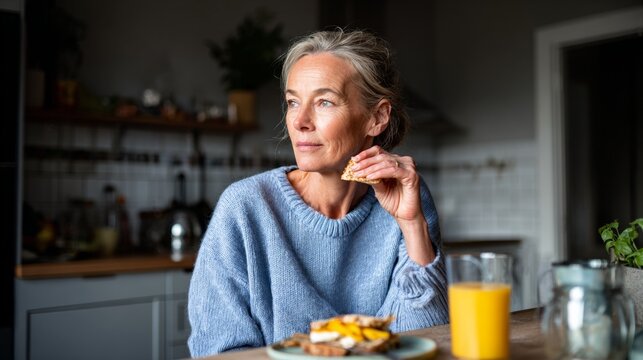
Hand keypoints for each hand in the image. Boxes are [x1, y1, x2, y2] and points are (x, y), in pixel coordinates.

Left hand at [352, 146, 434, 264]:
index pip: (379, 152)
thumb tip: (357, 169)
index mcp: (396, 162)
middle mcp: (403, 162)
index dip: (366, 154)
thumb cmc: (394, 201)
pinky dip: (380, 173)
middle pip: (381, 156)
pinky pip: (392, 171)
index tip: (353, 159)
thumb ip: (371, 177)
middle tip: (353, 168)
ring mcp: (409, 167)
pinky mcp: (412, 175)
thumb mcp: (379, 187)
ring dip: (370, 168)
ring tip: (359, 173)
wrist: (404, 215)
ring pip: (386, 162)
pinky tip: (370, 177)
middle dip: (365, 162)